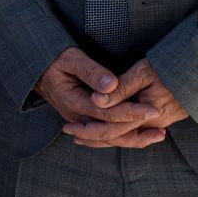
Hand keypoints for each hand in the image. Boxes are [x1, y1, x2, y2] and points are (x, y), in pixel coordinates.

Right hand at [35, 47, 163, 147]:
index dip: (132, 112)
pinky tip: (140, 135)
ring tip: (158, 135)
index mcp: (73, 102)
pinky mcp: (84, 119)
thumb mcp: (70, 58)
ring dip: (134, 138)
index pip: (108, 113)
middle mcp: (76, 117)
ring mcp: (79, 121)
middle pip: (110, 132)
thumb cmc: (53, 58)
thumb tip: (111, 85)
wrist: (35, 68)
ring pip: (109, 137)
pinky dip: (123, 136)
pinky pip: (105, 133)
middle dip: (137, 131)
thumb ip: (91, 71)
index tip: (153, 109)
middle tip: (162, 130)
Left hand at [63, 57, 187, 148]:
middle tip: (69, 133)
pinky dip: (117, 133)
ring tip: (83, 136)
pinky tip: (107, 130)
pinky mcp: (160, 120)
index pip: (110, 129)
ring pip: (125, 137)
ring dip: (103, 137)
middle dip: (91, 136)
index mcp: (146, 116)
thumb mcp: (143, 72)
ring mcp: (158, 125)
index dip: (88, 129)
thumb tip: (96, 100)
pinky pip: (134, 132)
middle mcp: (152, 125)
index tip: (68, 127)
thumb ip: (120, 88)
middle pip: (116, 137)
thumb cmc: (172, 67)